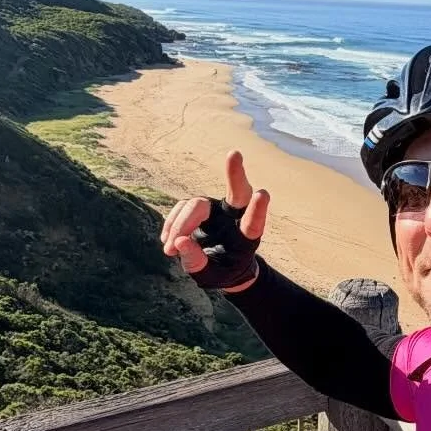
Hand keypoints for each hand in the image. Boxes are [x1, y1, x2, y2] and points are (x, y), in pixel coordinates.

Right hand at [161, 151, 270, 291]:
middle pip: (239, 192)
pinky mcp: (198, 206)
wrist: (220, 266)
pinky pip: (181, 208)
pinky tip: (167, 242)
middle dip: (236, 175)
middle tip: (234, 154)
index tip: (263, 194)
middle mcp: (235, 216)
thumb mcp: (211, 276)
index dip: (258, 209)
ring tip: (169, 251)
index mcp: (247, 237)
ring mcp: (216, 208)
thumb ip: (197, 263)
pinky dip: (172, 225)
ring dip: (180, 226)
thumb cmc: (222, 270)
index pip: (253, 223)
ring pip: (196, 206)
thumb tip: (179, 242)